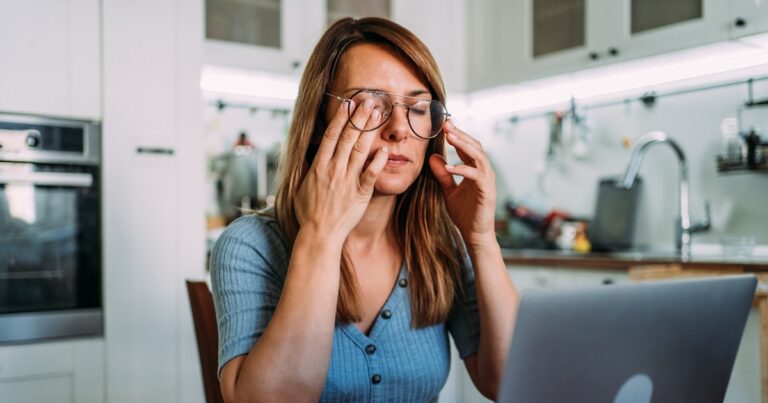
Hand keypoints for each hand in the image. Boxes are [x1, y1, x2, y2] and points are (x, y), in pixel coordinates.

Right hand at [295, 98, 388, 239]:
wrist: (319, 234)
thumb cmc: (308, 213)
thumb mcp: (301, 185)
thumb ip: (308, 167)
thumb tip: (309, 152)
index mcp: (318, 166)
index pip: (330, 136)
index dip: (340, 119)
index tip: (347, 105)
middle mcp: (333, 169)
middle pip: (347, 137)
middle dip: (359, 117)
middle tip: (369, 101)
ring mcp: (347, 181)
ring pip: (360, 150)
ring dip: (369, 130)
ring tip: (378, 114)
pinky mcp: (360, 194)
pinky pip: (371, 174)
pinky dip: (378, 160)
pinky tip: (385, 148)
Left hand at [428, 121, 496, 247]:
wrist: (474, 235)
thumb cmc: (465, 213)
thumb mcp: (448, 191)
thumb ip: (442, 175)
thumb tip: (432, 158)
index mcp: (476, 170)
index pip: (468, 147)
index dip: (457, 135)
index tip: (444, 125)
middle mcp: (484, 172)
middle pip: (475, 146)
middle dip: (461, 134)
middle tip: (446, 125)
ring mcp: (487, 181)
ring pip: (479, 156)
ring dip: (464, 145)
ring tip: (450, 138)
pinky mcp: (487, 192)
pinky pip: (476, 175)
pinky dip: (463, 169)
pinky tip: (449, 166)